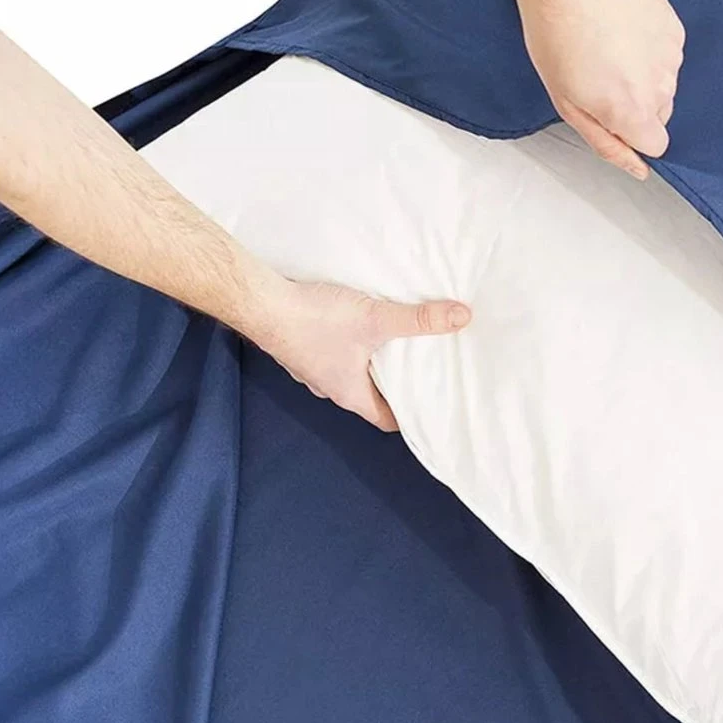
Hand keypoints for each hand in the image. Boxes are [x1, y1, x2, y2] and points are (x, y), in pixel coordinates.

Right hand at [247, 278, 470, 431]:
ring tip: (397, 345)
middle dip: (395, 386)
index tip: (430, 405)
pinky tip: (358, 326)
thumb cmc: (315, 320)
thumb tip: (461, 317)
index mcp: (351, 395)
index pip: (387, 419)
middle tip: (423, 369)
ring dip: (371, 364)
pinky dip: (349, 346)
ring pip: (350, 373)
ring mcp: (312, 369)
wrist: (260, 303)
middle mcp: (330, 388)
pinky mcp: (301, 346)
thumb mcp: (376, 320)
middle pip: (370, 396)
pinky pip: (332, 353)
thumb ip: (419, 319)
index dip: (410, 416)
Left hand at [515, 0, 684, 179]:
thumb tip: (638, 168)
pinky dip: (649, 49)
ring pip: (663, 83)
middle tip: (599, 76)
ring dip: (642, 74)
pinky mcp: (674, 28)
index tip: (610, 114)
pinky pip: (667, 54)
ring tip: (608, 48)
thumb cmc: (557, 35)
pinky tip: (622, 30)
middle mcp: (660, 87)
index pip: (656, 146)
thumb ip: (608, 143)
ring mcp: (671, 56)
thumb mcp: (568, 103)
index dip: (632, 134)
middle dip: (634, 105)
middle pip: (659, 114)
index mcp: (632, 112)